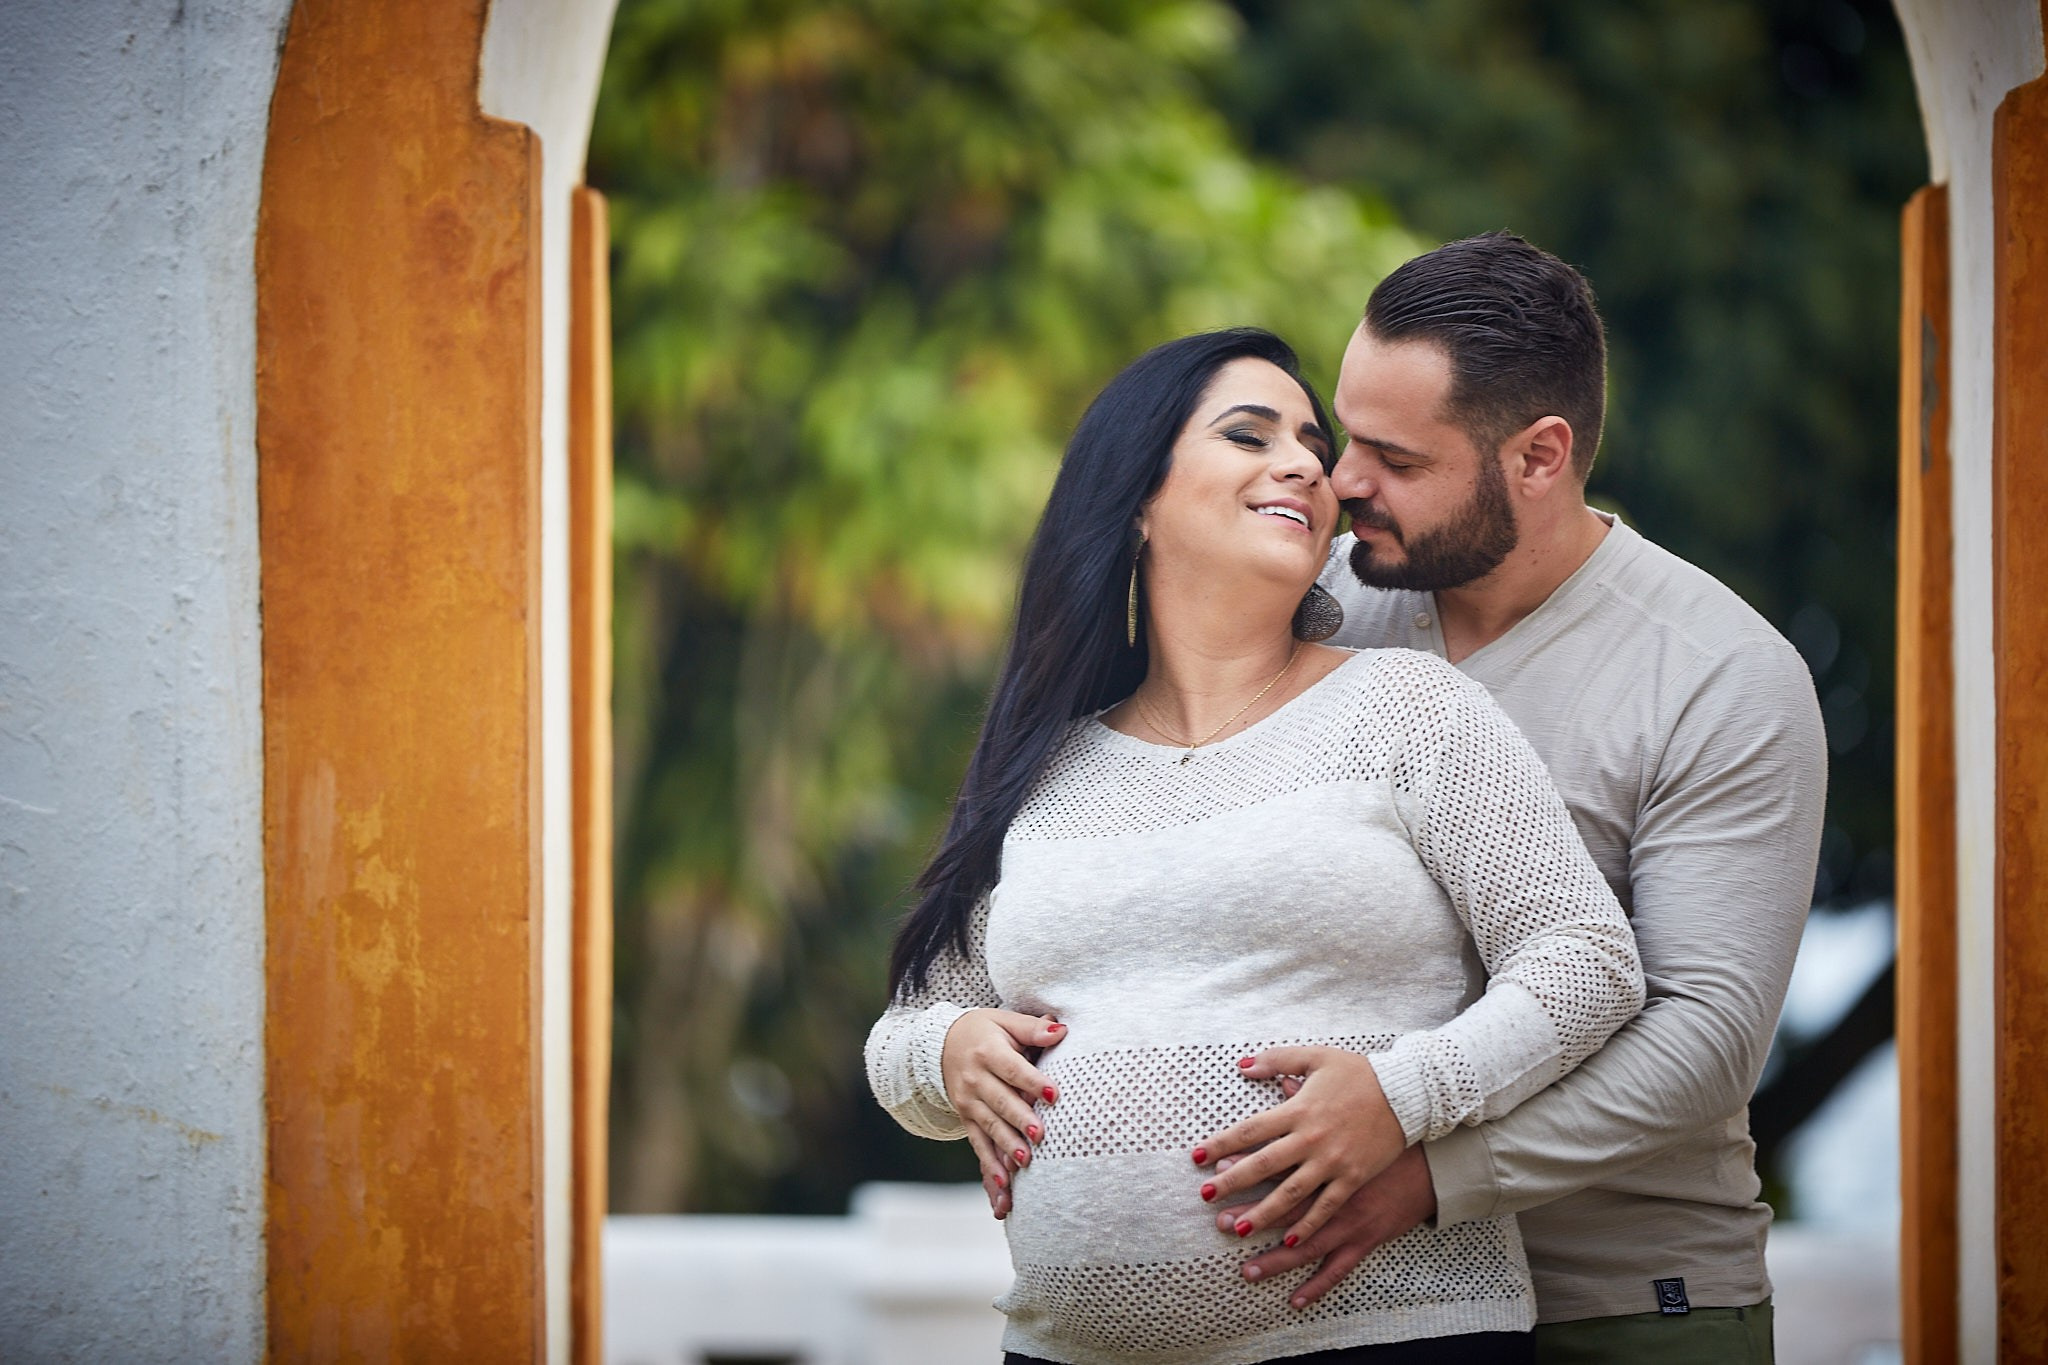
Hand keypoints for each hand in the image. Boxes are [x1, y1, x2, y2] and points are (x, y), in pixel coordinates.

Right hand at [941, 1008, 1064, 1206]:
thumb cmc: (984, 1031)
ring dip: (1006, 1146)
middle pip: (1001, 1102)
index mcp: (988, 1052)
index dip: (1032, 1082)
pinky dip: (989, 1166)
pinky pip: (978, 1144)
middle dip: (1019, 1120)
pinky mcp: (966, 1119)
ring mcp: (968, 1102)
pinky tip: (1003, 1187)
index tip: (1052, 1094)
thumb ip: (1033, 1029)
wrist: (940, 1043)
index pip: (1013, 1069)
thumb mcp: (1005, 1021)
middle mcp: (975, 1079)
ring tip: (1024, 1162)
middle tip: (1040, 1136)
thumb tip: (1061, 1030)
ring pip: (989, 1127)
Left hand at [1192, 1046, 1406, 1248]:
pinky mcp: (1353, 1178)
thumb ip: (1277, 1060)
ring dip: (1263, 1213)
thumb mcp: (1317, 1056)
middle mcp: (1311, 1138)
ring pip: (1291, 1194)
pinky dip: (1307, 1225)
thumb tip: (1243, 1066)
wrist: (1408, 1093)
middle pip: (1264, 1165)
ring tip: (1239, 1229)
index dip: (1220, 1144)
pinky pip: (1326, 1207)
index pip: (1250, 1130)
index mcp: (1298, 1109)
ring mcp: (1333, 1162)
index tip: (1196, 1157)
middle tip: (1206, 1197)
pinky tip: (1288, 1240)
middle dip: (1232, 1182)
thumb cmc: (1360, 1074)